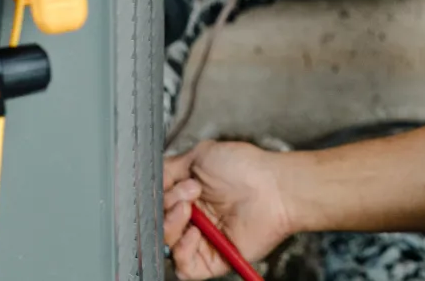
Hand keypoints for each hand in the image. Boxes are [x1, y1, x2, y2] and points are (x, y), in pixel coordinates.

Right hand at [163, 140, 298, 279]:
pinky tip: (194, 234)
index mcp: (187, 195)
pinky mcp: (214, 260)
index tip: (165, 185)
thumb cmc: (246, 168)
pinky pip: (186, 269)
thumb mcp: (200, 155)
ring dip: (172, 226)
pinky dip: (182, 252)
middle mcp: (193, 218)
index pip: (157, 204)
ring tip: (189, 208)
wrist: (273, 187)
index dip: (157, 197)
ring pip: (168, 246)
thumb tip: (151, 180)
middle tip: (187, 194)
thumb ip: (170, 168)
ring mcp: (203, 239)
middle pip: (159, 225)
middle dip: (166, 208)